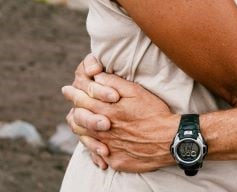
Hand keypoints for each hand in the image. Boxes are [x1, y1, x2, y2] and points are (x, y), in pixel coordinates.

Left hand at [62, 69, 178, 171]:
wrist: (169, 140)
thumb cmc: (154, 112)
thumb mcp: (136, 92)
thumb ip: (115, 83)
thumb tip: (97, 76)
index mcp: (108, 111)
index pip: (83, 100)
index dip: (74, 93)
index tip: (67, 89)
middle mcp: (104, 130)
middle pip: (79, 119)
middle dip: (72, 109)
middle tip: (69, 103)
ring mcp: (108, 146)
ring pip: (85, 137)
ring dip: (79, 127)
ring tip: (76, 121)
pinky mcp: (115, 160)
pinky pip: (98, 154)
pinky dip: (94, 147)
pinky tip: (96, 142)